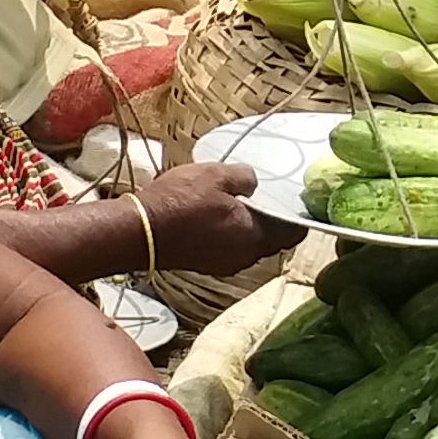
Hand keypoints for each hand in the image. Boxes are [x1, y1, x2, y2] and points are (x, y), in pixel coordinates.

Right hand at [135, 157, 301, 273]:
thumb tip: (253, 184)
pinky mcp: (205, 263)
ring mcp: (224, 263)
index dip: (298, 216)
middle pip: (271, 239)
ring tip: (236, 200)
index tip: (294, 199)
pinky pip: (228, 246)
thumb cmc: (182, 201)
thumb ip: (245, 177)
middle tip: (264, 194)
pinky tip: (214, 213)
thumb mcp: (217, 175)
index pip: (294, 233)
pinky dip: (228, 232)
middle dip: (271, 218)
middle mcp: (245, 257)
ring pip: (248, 243)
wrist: (140, 230)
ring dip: (246, 225)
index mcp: (255, 237)